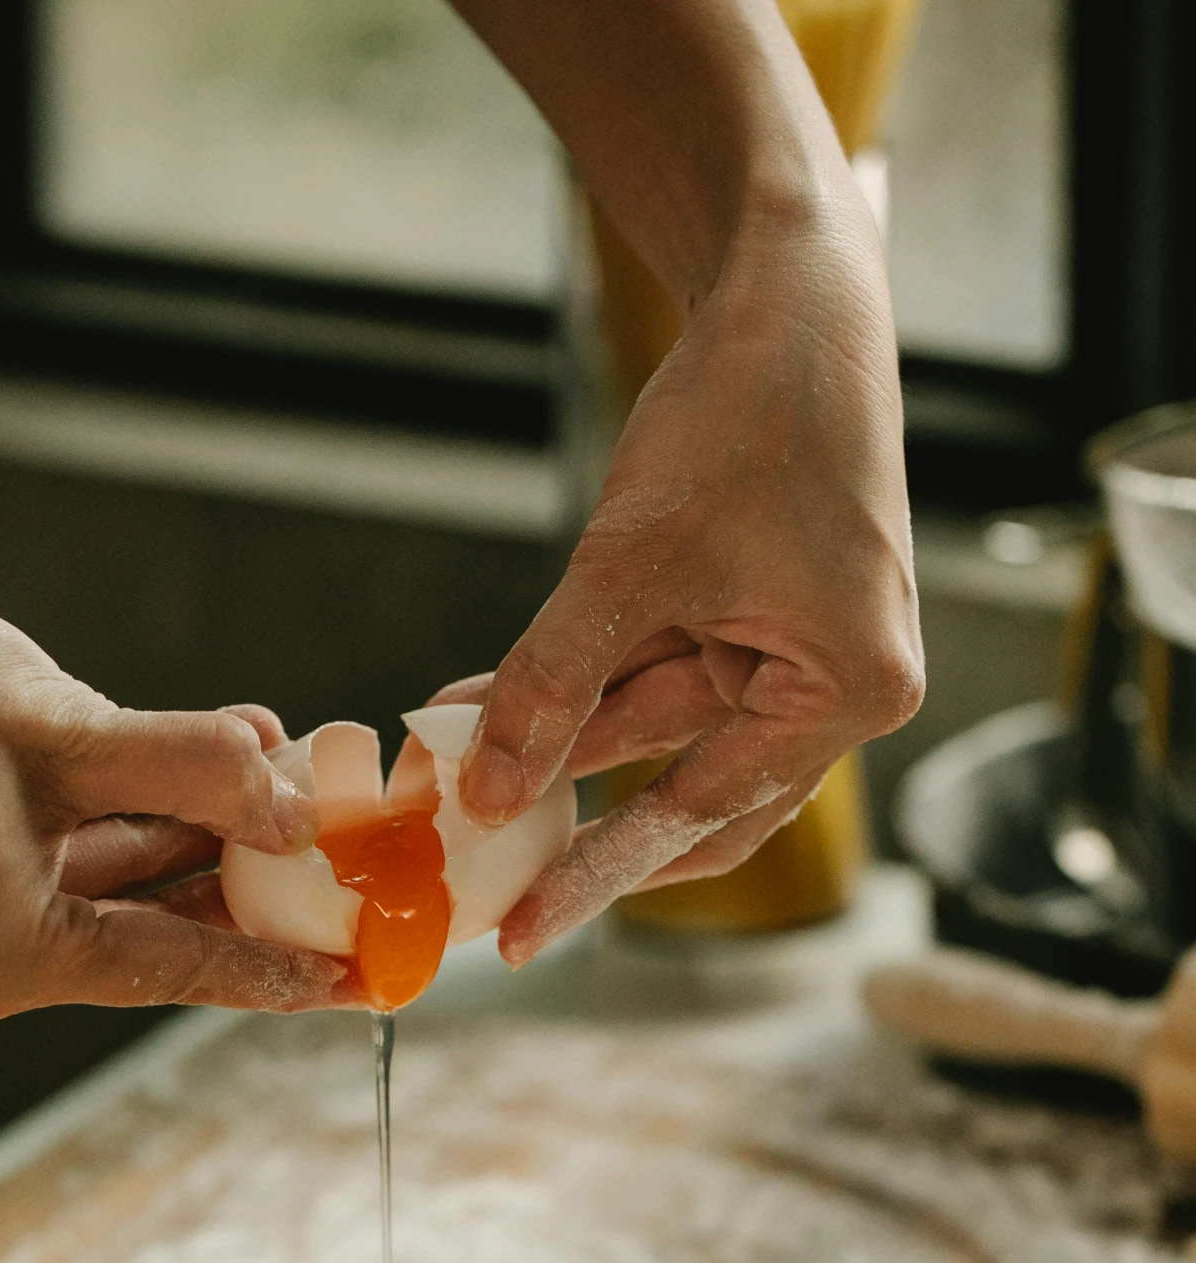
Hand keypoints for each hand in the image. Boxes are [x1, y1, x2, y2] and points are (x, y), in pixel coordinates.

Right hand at [0, 523, 355, 1022]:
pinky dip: (127, 828)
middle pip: (143, 936)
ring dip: (190, 844)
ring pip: (106, 896)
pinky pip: (58, 870)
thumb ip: (191, 773)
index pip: (170, 970)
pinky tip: (207, 776)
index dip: (273, 969)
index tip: (353, 981)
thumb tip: (290, 806)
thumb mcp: (63, 728)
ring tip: (290, 799)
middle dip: (242, 889)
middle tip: (344, 878)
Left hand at [448, 2, 924, 965]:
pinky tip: (488, 706)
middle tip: (487, 894)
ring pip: (660, 739)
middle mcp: (839, 692)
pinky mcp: (758, 621)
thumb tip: (481, 792)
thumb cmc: (744, 407)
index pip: (699, 815)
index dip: (597, 874)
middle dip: (581, 828)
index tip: (520, 934)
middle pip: (690, 801)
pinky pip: (656, 682)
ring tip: (456, 770)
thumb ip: (553, 683)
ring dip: (562, 750)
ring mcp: (799, 658)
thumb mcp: (631, 559)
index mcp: (849, 692)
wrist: (791, 285)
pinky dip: (581, 692)